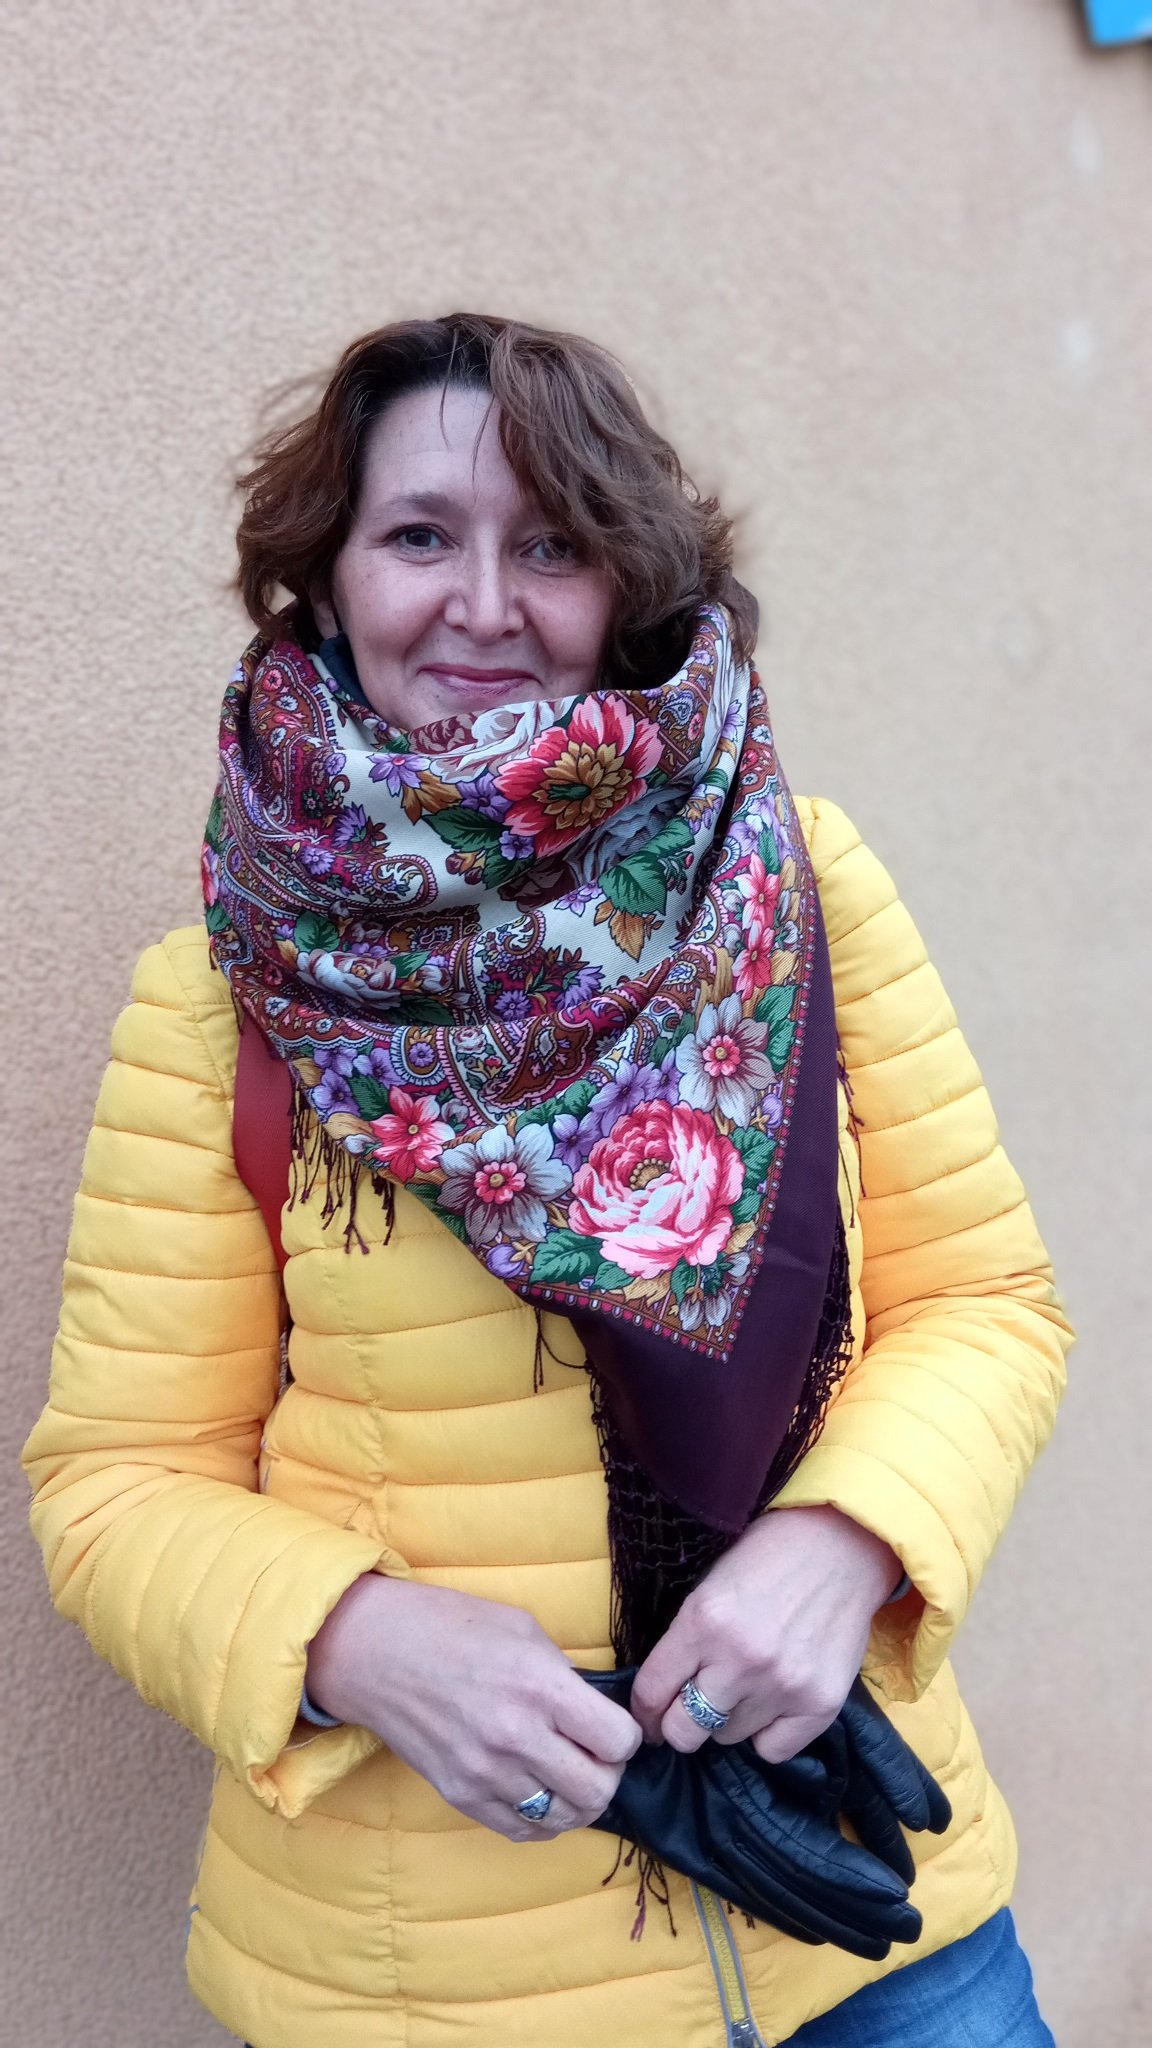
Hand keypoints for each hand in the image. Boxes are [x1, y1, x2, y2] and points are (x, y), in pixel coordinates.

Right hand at [305, 1575, 641, 1840]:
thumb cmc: (452, 1627)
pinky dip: (542, 1819)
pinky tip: (539, 1792)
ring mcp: (486, 1773)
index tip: (613, 1725)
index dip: (625, 1734)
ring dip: (577, 1799)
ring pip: (564, 1817)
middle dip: (609, 1774)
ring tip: (568, 1773)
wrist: (376, 1651)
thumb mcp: (523, 1630)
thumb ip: (565, 1676)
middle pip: (598, 1789)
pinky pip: (523, 1831)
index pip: (618, 1741)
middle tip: (596, 1755)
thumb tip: (597, 1712)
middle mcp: (515, 1736)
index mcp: (539, 1686)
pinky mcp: (461, 1795)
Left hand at [630, 1506, 902, 1764]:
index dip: (644, 1710)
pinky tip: (774, 1701)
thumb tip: (661, 1695)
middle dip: (679, 1724)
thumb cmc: (766, 1558)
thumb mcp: (708, 1587)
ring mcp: (782, 1686)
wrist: (840, 1545)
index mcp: (703, 1622)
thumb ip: (685, 1640)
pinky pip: (773, 1750)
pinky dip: (768, 1733)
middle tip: (690, 1709)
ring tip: (746, 1685)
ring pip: (728, 1738)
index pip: (651, 1692)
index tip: (651, 1715)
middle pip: (685, 1732)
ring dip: (729, 1718)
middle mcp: (740, 1661)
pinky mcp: (820, 1705)